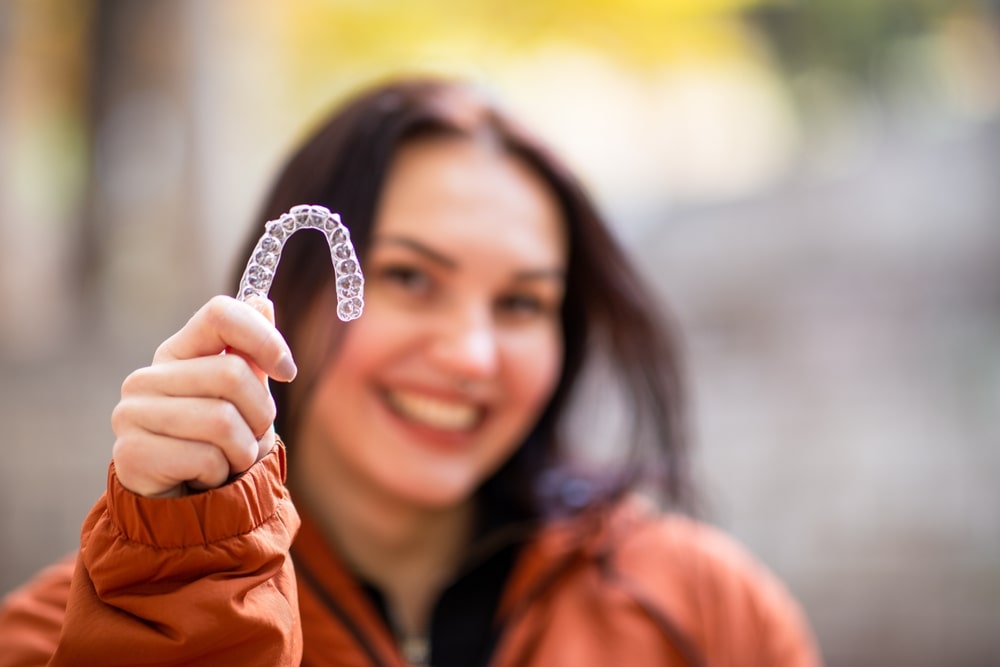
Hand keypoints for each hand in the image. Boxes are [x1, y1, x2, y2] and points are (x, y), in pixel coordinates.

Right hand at [111, 295, 296, 497]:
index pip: (221, 314)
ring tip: (227, 460)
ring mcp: (133, 414)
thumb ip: (250, 354)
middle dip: (259, 415)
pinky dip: (220, 473)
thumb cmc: (218, 445)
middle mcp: (147, 377)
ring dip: (242, 450)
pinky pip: (205, 457)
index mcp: (177, 353)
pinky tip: (203, 478)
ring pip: (222, 420)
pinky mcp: (130, 453)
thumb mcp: (244, 398)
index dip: (264, 338)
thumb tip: (262, 302)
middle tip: (248, 437)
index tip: (287, 370)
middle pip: (232, 373)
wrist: (183, 506)